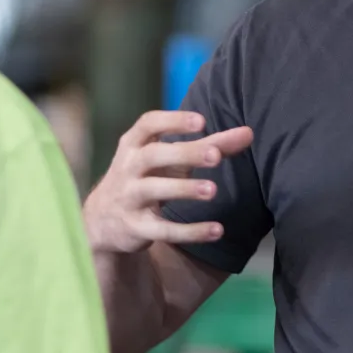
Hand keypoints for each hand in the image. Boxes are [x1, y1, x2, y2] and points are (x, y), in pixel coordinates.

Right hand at [85, 110, 253, 255]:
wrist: (103, 219)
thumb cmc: (147, 175)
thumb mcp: (172, 158)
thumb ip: (210, 144)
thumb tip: (249, 133)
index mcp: (135, 144)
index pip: (148, 123)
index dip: (173, 121)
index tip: (201, 121)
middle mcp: (128, 167)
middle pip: (153, 156)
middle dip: (184, 154)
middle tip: (215, 156)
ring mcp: (130, 198)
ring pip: (154, 191)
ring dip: (184, 189)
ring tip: (213, 190)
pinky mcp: (136, 228)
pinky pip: (163, 230)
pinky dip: (189, 231)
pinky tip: (217, 230)